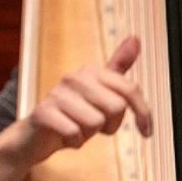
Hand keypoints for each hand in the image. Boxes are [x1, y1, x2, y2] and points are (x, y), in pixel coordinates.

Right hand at [0, 35, 152, 169]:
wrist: (34, 136)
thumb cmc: (72, 115)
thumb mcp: (99, 92)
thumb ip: (118, 67)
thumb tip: (135, 38)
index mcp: (91, 72)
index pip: (130, 89)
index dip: (143, 113)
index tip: (146, 130)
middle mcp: (74, 78)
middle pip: (116, 107)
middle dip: (110, 125)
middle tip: (95, 127)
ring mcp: (57, 94)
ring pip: (96, 123)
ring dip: (89, 135)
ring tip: (76, 129)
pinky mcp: (44, 113)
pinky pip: (76, 134)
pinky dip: (74, 142)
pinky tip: (64, 137)